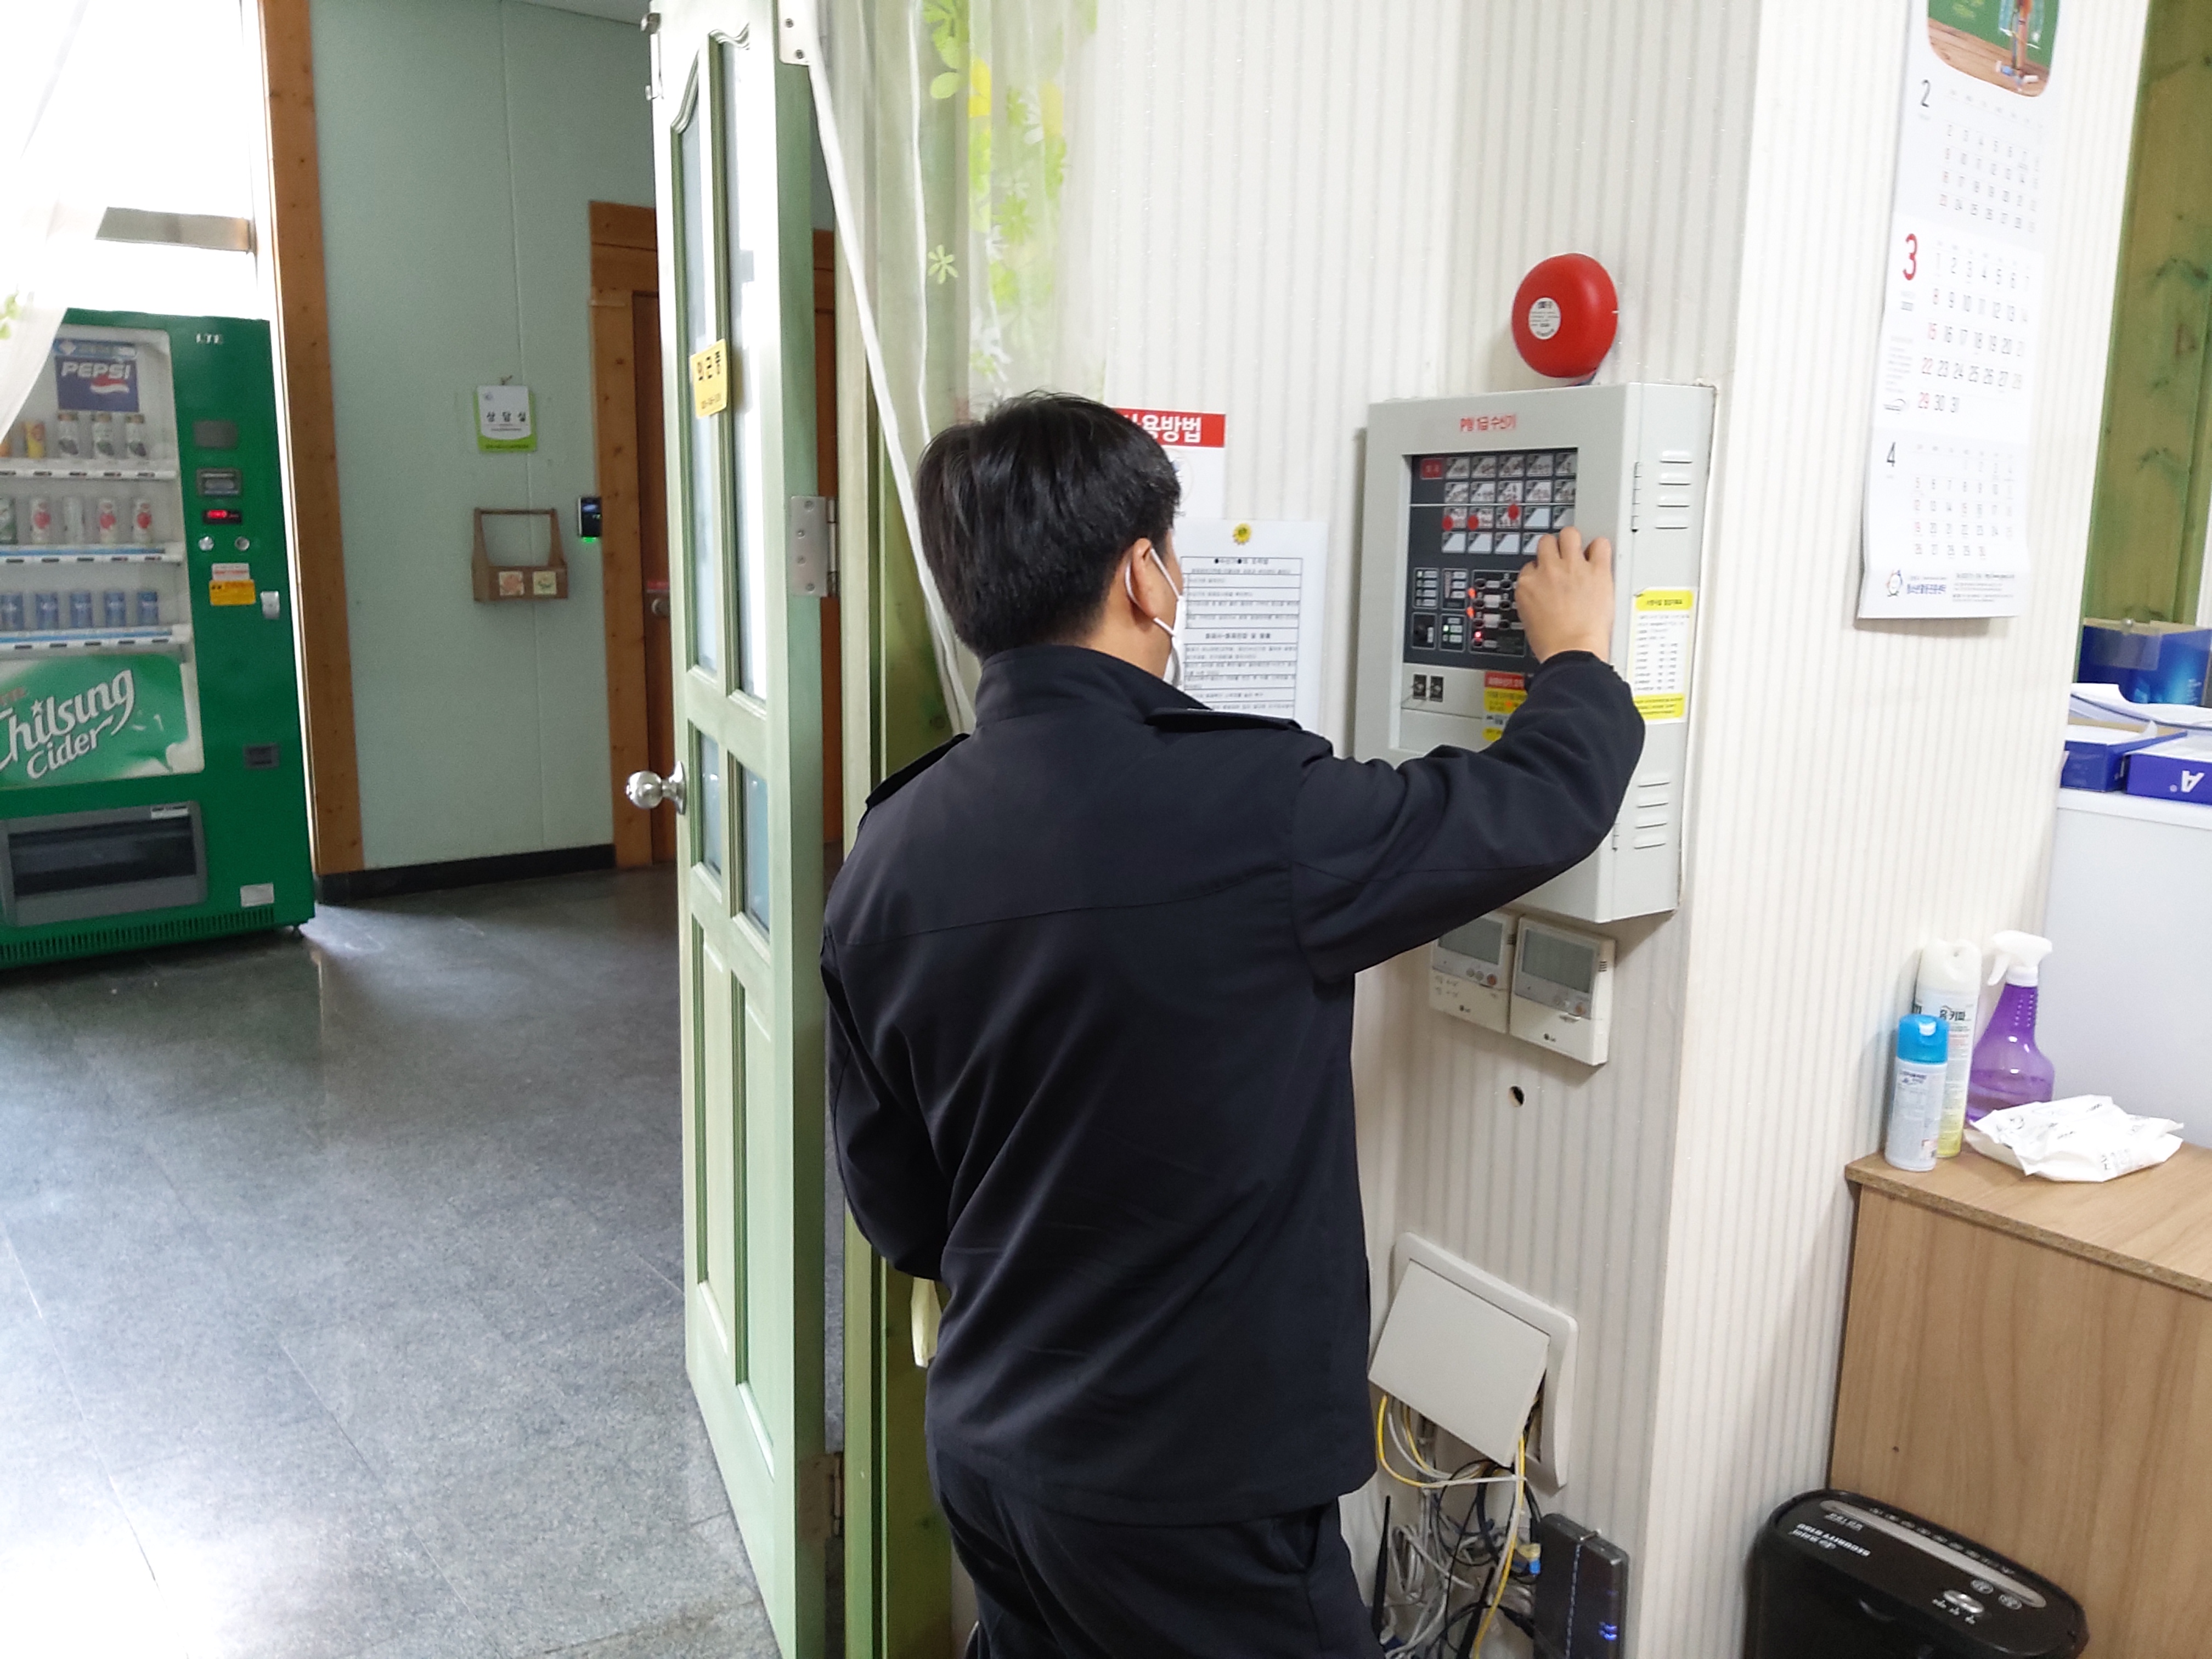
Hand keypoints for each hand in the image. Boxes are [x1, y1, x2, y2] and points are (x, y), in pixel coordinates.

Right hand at [1515, 526, 1614, 661]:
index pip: (1531, 564)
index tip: (1549, 576)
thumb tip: (1541, 593)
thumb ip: (1534, 597)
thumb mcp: (1528, 618)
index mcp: (1528, 583)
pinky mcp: (1597, 571)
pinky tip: (1600, 555)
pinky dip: (1600, 548)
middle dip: (1554, 548)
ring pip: (1570, 535)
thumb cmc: (1552, 643)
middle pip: (1547, 543)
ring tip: (1581, 551)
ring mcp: (1573, 568)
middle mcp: (1548, 570)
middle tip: (1563, 557)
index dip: (1542, 569)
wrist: (1571, 653)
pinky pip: (1600, 545)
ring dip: (1574, 541)